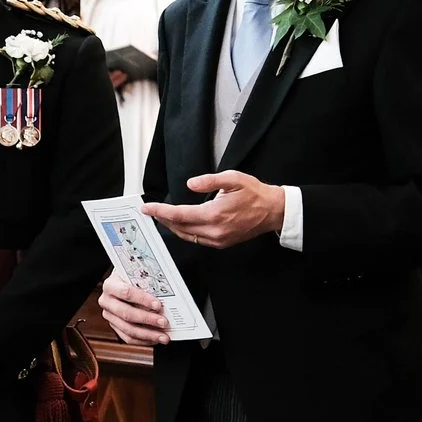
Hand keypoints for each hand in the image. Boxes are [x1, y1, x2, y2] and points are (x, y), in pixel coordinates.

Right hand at [98, 277, 168, 345]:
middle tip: (163, 322)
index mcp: (110, 285)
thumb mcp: (137, 275)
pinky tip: (155, 339)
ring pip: (128, 329)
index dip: (142, 299)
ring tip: (163, 336)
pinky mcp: (114, 326)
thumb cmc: (131, 278)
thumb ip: (147, 283)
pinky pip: (128, 338)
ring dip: (148, 334)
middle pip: (126, 313)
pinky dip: (143, 340)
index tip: (158, 305)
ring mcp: (109, 315)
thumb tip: (166, 295)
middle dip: (147, 319)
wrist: (122, 282)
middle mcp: (106, 301)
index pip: (126, 292)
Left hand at [145, 172, 285, 249]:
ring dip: (173, 227)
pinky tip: (182, 224)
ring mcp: (218, 240)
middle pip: (180, 228)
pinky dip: (186, 232)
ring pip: (187, 236)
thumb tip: (189, 185)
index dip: (161, 211)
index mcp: (215, 214)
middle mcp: (215, 231)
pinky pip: (197, 239)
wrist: (273, 211)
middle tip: (152, 211)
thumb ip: (209, 180)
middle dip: (164, 219)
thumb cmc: (255, 193)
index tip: (148, 208)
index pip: (179, 215)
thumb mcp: (233, 179)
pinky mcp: (222, 243)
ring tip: (164, 217)